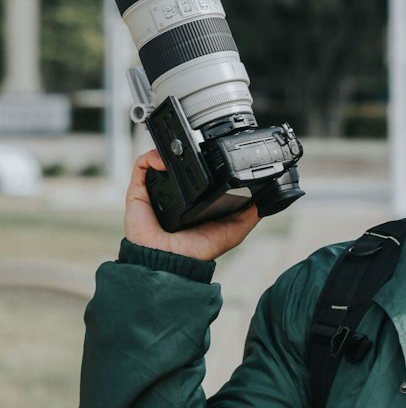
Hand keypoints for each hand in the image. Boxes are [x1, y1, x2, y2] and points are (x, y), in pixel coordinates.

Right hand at [124, 148, 259, 261]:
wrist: (170, 260)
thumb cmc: (197, 252)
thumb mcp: (233, 231)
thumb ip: (248, 214)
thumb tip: (264, 197)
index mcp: (194, 201)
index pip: (198, 175)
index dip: (205, 162)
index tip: (215, 152)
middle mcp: (174, 194)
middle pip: (178, 163)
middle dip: (186, 152)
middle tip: (198, 147)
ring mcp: (156, 191)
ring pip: (160, 159)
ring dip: (170, 150)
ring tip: (182, 150)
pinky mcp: (139, 191)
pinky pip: (143, 165)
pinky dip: (153, 157)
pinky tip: (165, 161)